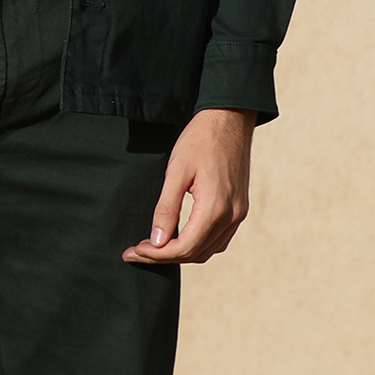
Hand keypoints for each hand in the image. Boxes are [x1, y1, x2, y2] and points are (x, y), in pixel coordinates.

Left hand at [122, 108, 255, 265]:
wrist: (229, 118)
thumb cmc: (200, 140)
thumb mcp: (176, 171)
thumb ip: (166, 208)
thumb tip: (157, 241)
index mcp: (215, 208)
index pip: (184, 247)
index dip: (156, 254)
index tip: (134, 250)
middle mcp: (231, 215)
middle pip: (195, 252)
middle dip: (164, 255)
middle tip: (137, 250)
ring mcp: (238, 213)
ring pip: (209, 250)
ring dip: (182, 252)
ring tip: (154, 246)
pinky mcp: (239, 207)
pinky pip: (219, 239)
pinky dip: (199, 244)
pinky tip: (179, 236)